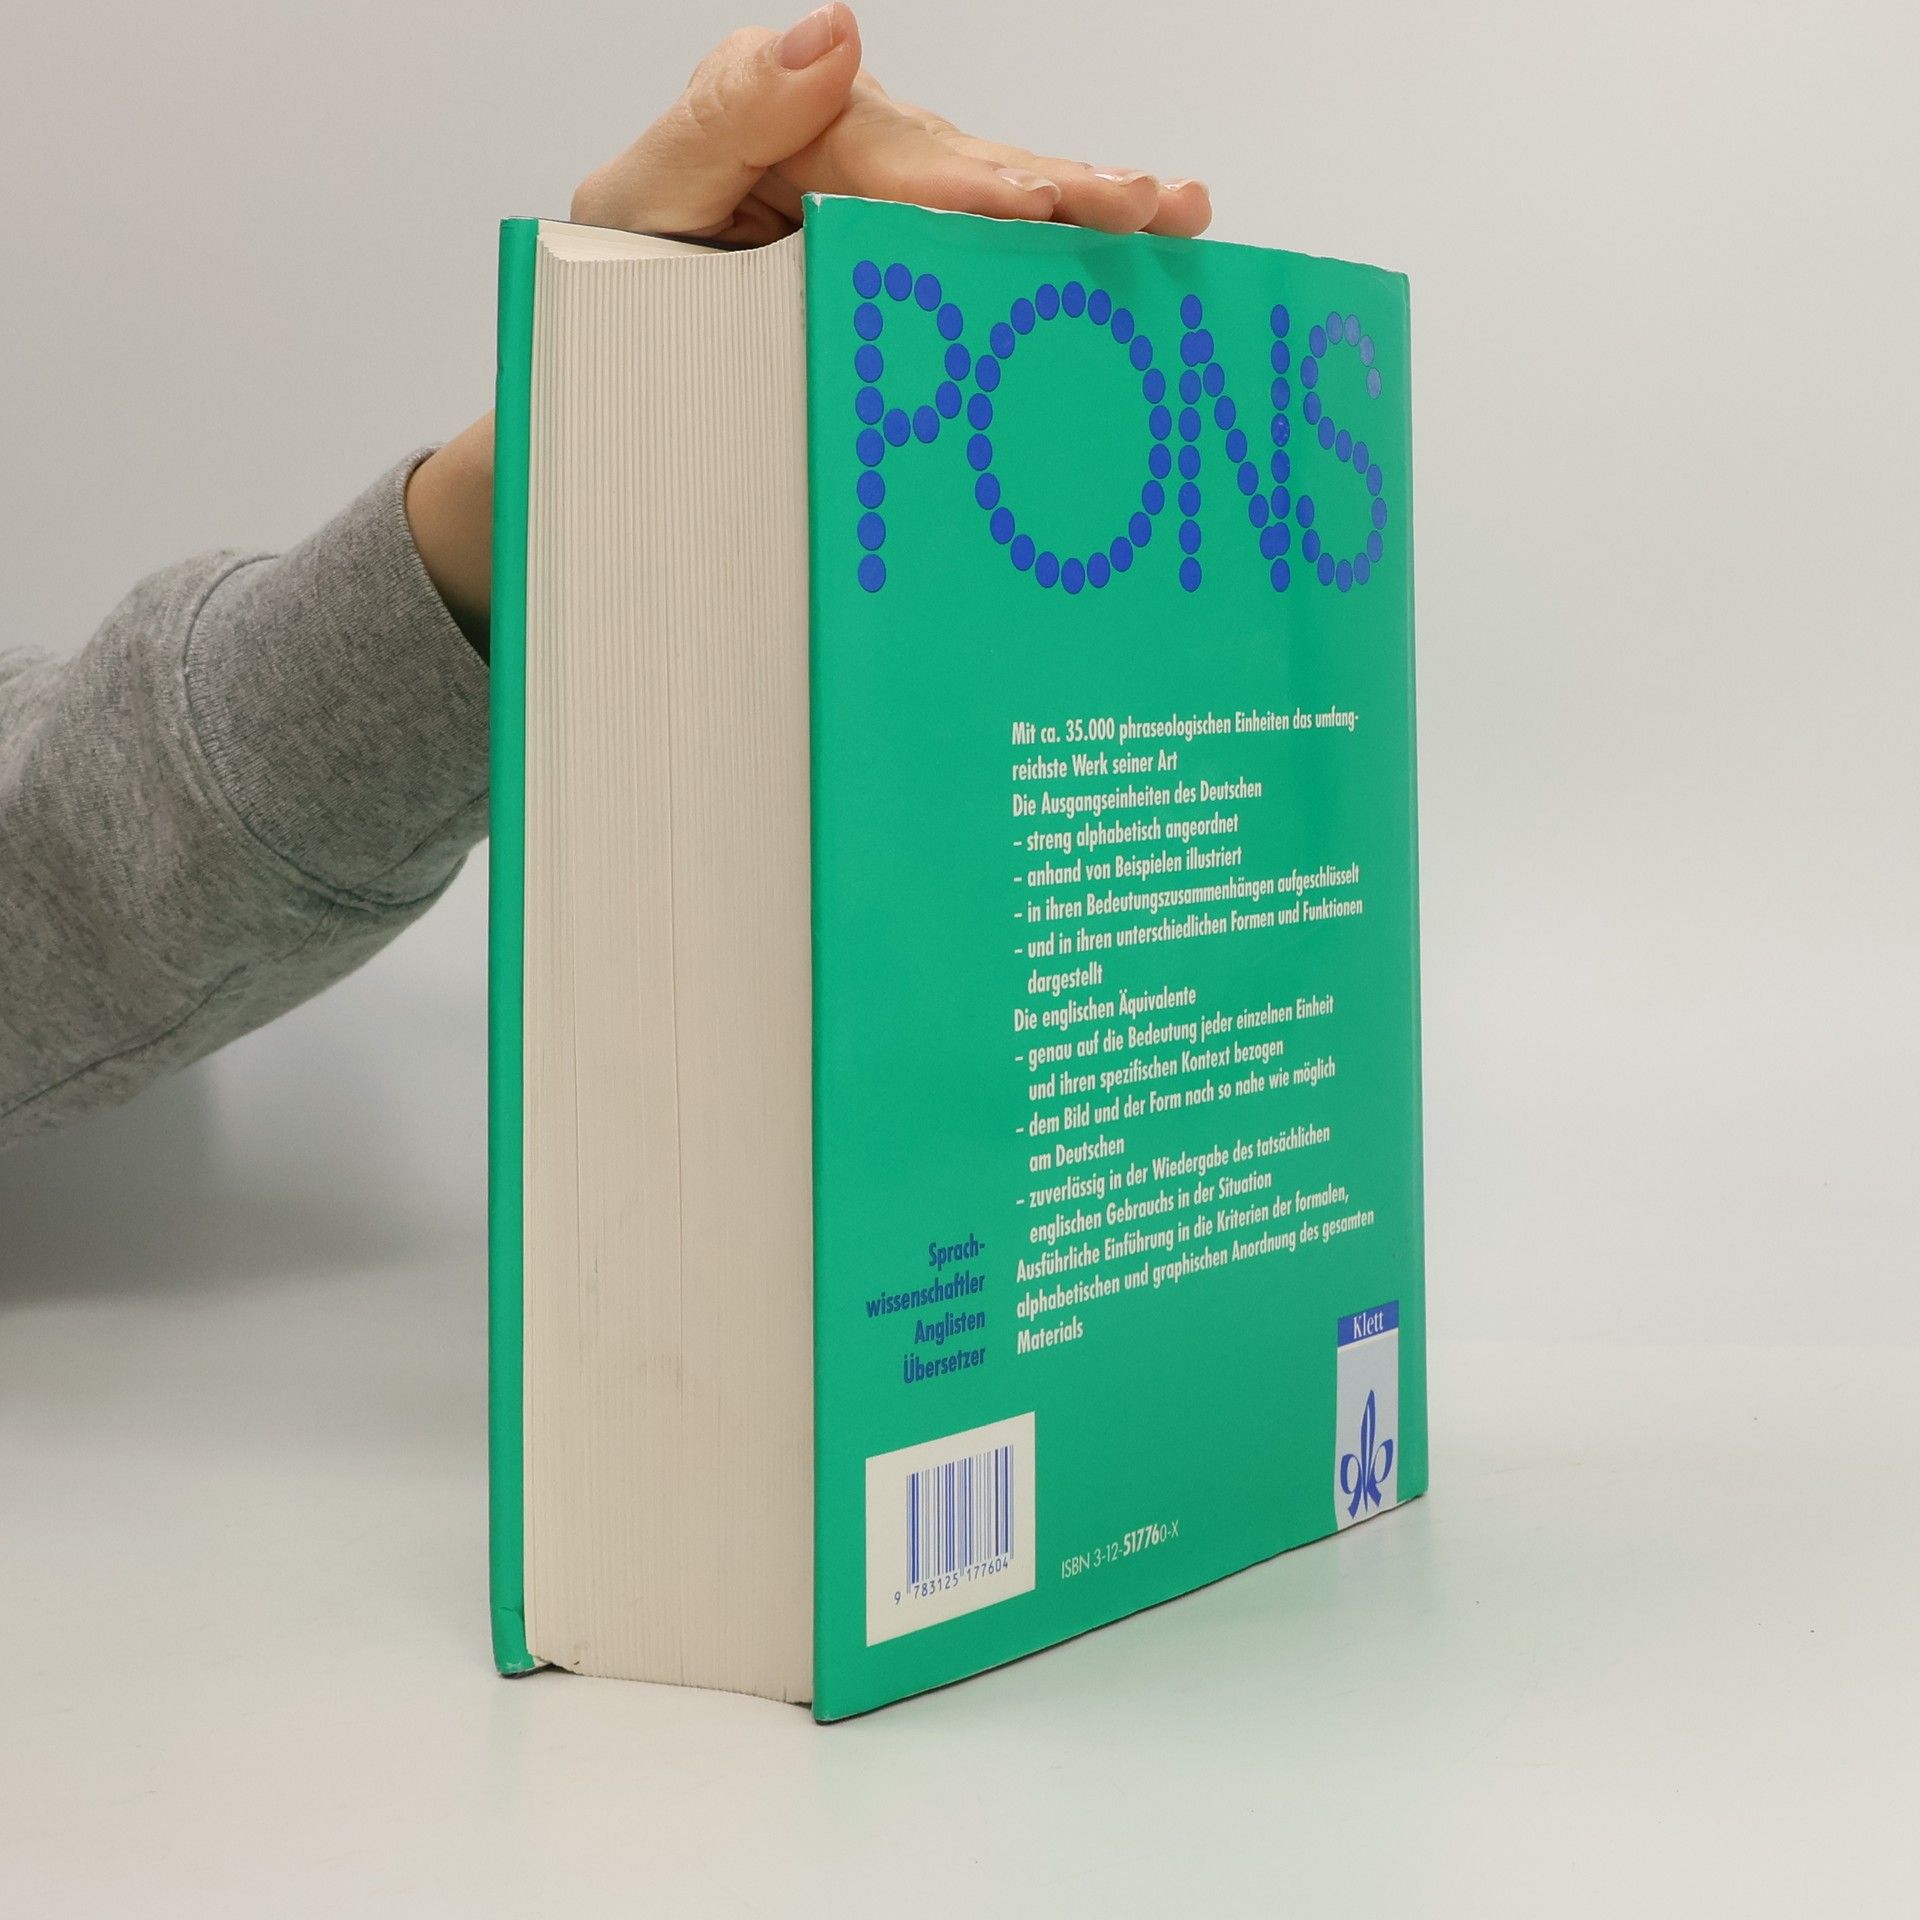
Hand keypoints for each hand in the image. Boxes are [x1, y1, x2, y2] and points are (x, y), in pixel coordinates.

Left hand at [408, 6, 1211, 645]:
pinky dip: (1070, 248)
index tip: (1045, 209)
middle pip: (978, 168)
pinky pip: (997, 242)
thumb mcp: (643, 197)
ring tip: (1174, 214)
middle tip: (1149, 206)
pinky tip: (1142, 247)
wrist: (614, 347)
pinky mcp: (916, 247)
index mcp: (797, 119)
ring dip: (1093, 209)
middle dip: (1070, 188)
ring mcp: (896, 197)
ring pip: (1005, 201)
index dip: (980, 187)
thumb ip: (729, 116)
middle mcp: (860, 145)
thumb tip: (832, 34)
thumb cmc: (622, 273)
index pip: (905, 161)